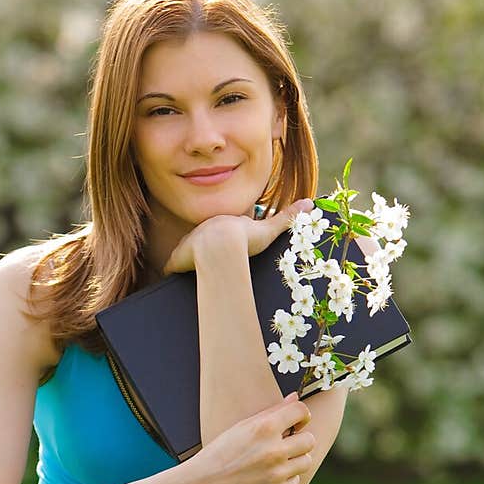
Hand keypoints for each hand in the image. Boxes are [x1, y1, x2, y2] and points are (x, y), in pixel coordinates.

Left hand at [162, 198, 314, 275]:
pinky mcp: (178, 258)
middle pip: (201, 240)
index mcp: (221, 223)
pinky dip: (173, 272)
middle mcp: (202, 230)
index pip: (220, 230)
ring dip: (188, 262)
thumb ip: (288, 217)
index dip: (223, 240)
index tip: (226, 249)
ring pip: (186, 253)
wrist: (224, 246)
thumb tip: (310, 203)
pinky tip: (173, 281)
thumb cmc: (247, 238)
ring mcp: (188, 243)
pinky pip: (173, 266)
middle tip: (209, 265)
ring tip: (193, 275)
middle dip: (202, 250)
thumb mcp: (270, 228)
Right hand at [180, 393, 314, 483]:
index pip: (301, 412)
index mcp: (264, 428)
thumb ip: (271, 412)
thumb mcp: (241, 427)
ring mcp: (277, 475)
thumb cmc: (219, 453)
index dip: (301, 415)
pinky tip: (267, 477)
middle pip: (309, 440)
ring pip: (306, 461)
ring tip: (274, 461)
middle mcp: (274, 451)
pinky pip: (295, 481)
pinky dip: (285, 479)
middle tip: (283, 444)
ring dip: (294, 460)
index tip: (295, 422)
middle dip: (299, 440)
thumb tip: (296, 398)